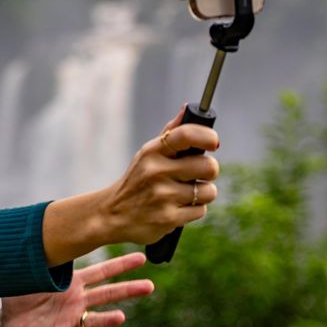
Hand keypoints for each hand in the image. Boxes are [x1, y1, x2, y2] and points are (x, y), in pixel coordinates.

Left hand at [0, 252, 153, 326]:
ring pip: (94, 319)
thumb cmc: (23, 293)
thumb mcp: (31, 273)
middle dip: (128, 290)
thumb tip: (45, 231)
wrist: (9, 320)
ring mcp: (71, 319)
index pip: (101, 272)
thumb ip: (43, 258)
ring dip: (108, 320)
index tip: (141, 258)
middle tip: (149, 286)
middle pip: (107, 294)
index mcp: (73, 282)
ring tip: (121, 317)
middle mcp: (78, 301)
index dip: (121, 265)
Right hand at [41, 106, 220, 263]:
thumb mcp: (147, 154)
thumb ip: (170, 133)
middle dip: (209, 171)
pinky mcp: (168, 218)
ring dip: (203, 193)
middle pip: (208, 166)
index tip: (214, 143)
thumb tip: (187, 108)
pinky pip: (200, 210)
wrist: (112, 214)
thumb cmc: (137, 180)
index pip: (186, 135)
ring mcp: (163, 196)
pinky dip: (193, 210)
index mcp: (153, 152)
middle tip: (199, 173)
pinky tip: (178, 208)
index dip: (207, 136)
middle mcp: (156, 172)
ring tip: (186, 193)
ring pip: (209, 191)